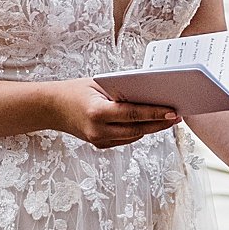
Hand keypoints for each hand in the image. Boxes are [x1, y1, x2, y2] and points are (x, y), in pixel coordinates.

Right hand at [47, 80, 182, 149]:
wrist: (51, 107)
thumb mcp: (99, 85)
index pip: (134, 114)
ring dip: (151, 128)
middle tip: (178, 116)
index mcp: (98, 112)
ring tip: (168, 119)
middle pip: (138, 129)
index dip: (156, 114)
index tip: (174, 112)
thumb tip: (150, 92)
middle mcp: (98, 130)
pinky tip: (149, 123)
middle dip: (160, 124)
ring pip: (134, 136)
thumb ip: (122, 90)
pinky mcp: (99, 144)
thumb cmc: (76, 90)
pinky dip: (137, 131)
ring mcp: (98, 140)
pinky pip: (125, 139)